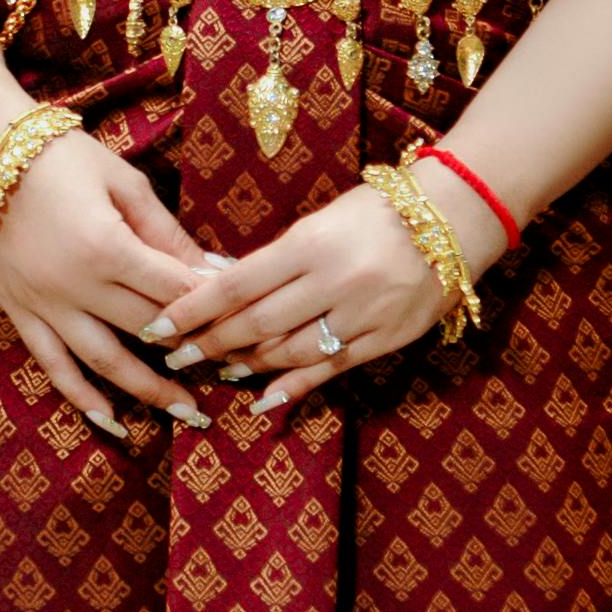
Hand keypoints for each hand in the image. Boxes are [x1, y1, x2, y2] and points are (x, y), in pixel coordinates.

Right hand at [0, 128, 219, 435]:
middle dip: (192, 349)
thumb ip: (165, 232)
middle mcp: (75, 285)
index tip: (239, 319)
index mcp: (106, 246)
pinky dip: (81, 397)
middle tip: (229, 369)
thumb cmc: (61, 156)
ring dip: (148, 390)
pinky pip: (53, 365)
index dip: (210, 305)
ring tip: (187, 412)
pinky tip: (111, 422)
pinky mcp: (19, 312)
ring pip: (105, 360)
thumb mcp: (123, 182)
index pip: (172, 290)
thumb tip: (208, 272)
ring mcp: (44, 304)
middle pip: (147, 328)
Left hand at [160, 167, 496, 413]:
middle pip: (255, 323)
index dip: (191, 309)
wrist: (454, 218)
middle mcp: (332, 281)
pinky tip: (263, 399)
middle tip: (175, 356)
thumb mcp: (319, 223)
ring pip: (288, 352)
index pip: (235, 283)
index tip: (157, 326)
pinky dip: (292, 387)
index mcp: (309, 244)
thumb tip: (221, 290)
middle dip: (209, 343)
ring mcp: (360, 314)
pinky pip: (329, 370)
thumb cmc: (376, 212)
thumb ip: (276, 260)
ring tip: (217, 369)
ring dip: (246, 365)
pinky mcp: (384, 339)